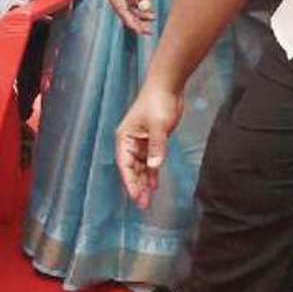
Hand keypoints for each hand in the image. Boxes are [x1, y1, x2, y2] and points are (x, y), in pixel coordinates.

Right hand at [101, 0, 155, 35]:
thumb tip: (146, 9)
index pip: (122, 11)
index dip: (132, 22)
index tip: (142, 31)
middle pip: (124, 10)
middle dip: (136, 20)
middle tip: (148, 30)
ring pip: (128, 5)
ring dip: (139, 12)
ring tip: (151, 19)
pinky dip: (139, 4)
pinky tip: (148, 10)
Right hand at [115, 84, 182, 208]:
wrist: (168, 86)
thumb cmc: (157, 103)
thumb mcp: (158, 126)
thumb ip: (157, 148)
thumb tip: (154, 167)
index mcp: (125, 138)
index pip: (125, 165)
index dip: (130, 182)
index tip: (135, 197)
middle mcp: (130, 142)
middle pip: (132, 169)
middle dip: (137, 186)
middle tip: (143, 205)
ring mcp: (142, 142)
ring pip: (141, 167)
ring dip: (144, 182)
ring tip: (148, 200)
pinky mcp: (153, 141)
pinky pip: (151, 161)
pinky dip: (152, 173)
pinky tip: (155, 185)